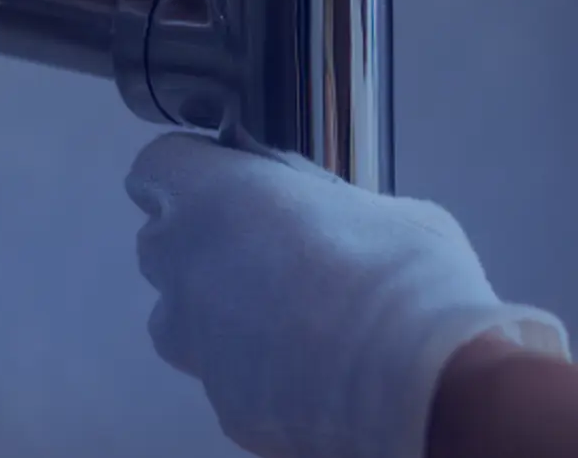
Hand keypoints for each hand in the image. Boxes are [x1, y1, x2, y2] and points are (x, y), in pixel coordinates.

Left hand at [127, 133, 567, 457]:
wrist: (420, 385)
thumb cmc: (404, 275)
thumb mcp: (387, 209)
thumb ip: (335, 210)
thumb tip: (344, 224)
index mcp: (215, 200)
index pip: (158, 168)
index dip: (189, 172)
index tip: (218, 177)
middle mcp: (188, 272)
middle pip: (161, 246)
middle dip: (200, 243)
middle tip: (265, 246)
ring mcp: (200, 347)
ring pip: (182, 320)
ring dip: (216, 312)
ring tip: (286, 315)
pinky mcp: (226, 408)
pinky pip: (226, 379)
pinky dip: (256, 371)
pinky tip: (311, 370)